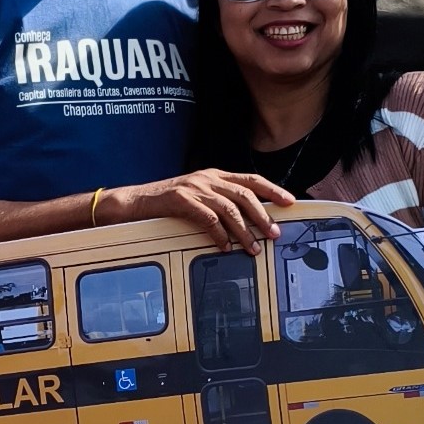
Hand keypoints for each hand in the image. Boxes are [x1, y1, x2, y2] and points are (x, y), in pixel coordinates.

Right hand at [103, 169, 291, 253]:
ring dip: (244, 231)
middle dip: (263, 215)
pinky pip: (208, 218)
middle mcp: (207, 178)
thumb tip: (245, 220)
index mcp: (214, 175)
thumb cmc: (166, 203)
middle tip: (274, 233)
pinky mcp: (180, 200)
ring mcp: (194, 188)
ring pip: (229, 208)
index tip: (290, 202)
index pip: (250, 179)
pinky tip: (224, 247)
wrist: (134, 202)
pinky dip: (219, 234)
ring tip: (253, 248)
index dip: (272, 190)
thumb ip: (218, 201)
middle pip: (244, 194)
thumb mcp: (197, 195)